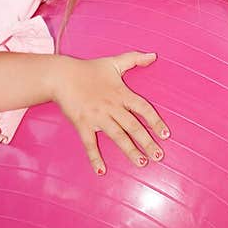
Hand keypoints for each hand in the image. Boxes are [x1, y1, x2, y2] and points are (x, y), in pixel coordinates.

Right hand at [50, 52, 168, 174]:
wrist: (62, 75)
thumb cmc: (89, 69)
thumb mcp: (114, 61)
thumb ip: (135, 58)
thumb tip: (154, 55)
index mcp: (121, 93)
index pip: (143, 108)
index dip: (155, 121)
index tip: (165, 134)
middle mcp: (112, 107)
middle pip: (133, 126)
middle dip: (147, 142)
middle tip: (159, 156)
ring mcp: (97, 116)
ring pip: (117, 136)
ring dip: (130, 150)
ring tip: (142, 163)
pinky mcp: (83, 124)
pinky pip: (90, 144)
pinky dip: (95, 158)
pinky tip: (102, 171)